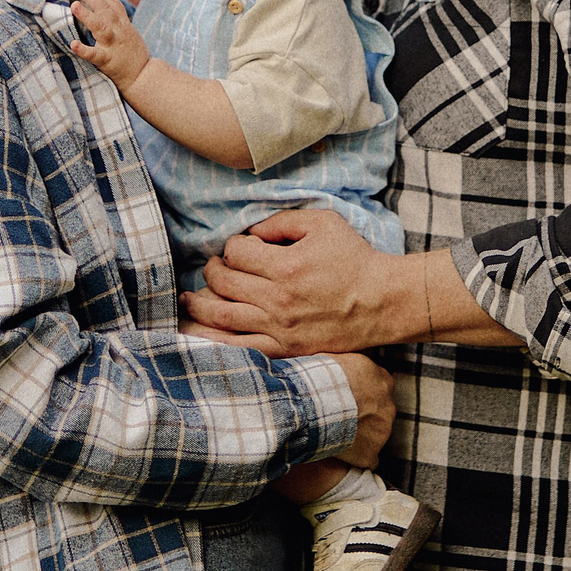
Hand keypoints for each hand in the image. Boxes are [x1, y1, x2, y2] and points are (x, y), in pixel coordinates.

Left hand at [67, 0, 147, 86]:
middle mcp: (119, 32)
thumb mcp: (130, 35)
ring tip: (74, 5)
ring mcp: (114, 46)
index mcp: (124, 26)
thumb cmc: (134, 57)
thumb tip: (106, 11)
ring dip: (87, 15)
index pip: (113, 3)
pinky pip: (95, 55)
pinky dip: (84, 49)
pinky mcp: (108, 61)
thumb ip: (119, 23)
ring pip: (101, 27)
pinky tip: (73, 44)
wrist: (144, 78)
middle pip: (105, 10)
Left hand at [182, 207, 409, 354]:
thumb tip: (251, 231)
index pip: (236, 253)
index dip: (234, 246)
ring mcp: (280, 328)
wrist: (382, 302)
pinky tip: (199, 335)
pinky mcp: (286, 349)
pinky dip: (215, 341)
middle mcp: (278, 299)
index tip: (243, 247)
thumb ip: (282, 221)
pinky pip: (241, 348)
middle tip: (214, 266)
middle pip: (224, 282)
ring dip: (199, 305)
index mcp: (285, 266)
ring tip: (188, 299)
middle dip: (212, 270)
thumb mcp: (323, 223)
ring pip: (222, 316)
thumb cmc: (354, 258)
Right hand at [327, 350, 393, 467]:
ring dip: (360, 436)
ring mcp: (383, 430)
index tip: (351, 397)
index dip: (365, 393)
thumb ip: (349, 365)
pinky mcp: (371, 452)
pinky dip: (357, 458)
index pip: (381, 387)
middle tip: (341, 417)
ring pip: (376, 435)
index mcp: (383, 380)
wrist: (314, 405)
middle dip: (366, 415)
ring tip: (336, 435)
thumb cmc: (320, 378)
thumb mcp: (338, 358)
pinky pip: (368, 459)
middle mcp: (388, 405)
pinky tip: (341, 454)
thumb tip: (339, 363)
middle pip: (381, 412)